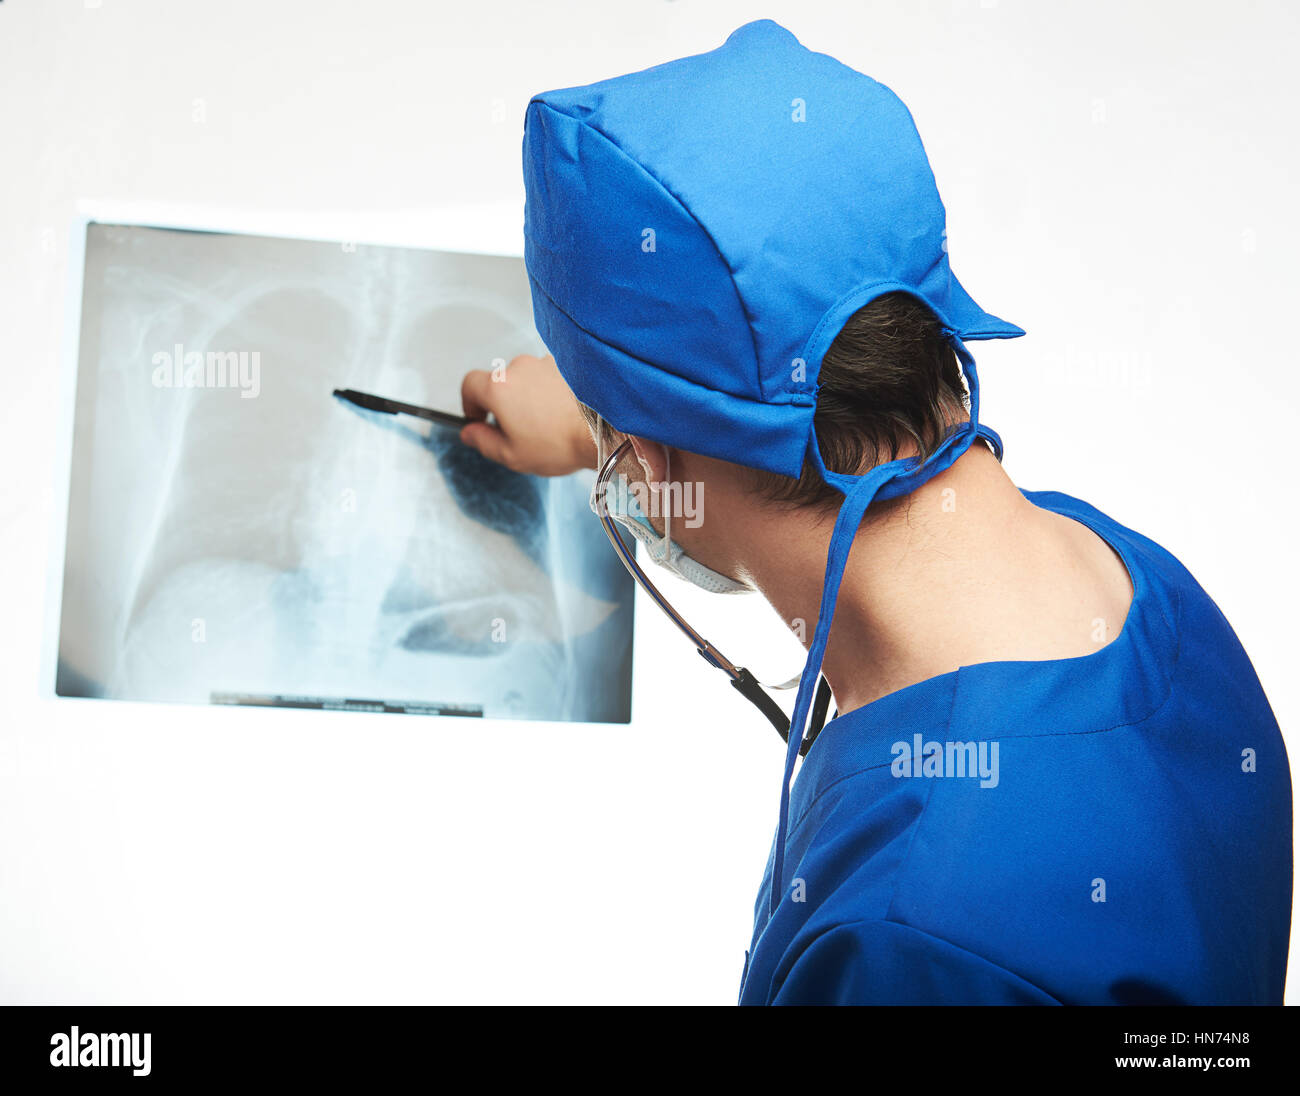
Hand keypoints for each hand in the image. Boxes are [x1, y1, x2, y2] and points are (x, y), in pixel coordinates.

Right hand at [459, 354, 596, 475]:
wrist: (605, 429)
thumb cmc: (561, 442)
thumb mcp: (512, 455)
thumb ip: (483, 442)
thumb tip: (470, 433)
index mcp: (499, 386)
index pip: (469, 384)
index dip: (470, 403)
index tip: (479, 419)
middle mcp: (520, 367)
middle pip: (501, 381)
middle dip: (505, 404)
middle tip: (518, 429)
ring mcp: (545, 362)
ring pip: (527, 379)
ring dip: (530, 397)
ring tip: (547, 424)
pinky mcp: (568, 364)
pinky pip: (550, 377)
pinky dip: (551, 392)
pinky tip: (563, 414)